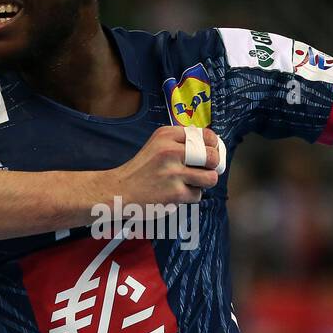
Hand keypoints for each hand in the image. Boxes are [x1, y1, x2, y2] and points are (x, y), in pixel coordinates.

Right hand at [106, 126, 222, 205]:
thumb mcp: (157, 145)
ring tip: (192, 183)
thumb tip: (213, 147)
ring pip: (210, 178)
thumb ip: (181, 143)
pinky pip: (197, 195)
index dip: (214, 146)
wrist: (118, 191)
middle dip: (213, 166)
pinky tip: (176, 193)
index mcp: (167, 135)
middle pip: (213, 157)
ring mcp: (173, 173)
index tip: (210, 153)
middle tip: (204, 170)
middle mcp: (171, 151)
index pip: (206, 135)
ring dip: (204, 183)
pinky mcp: (175, 193)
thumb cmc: (141, 170)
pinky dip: (190, 196)